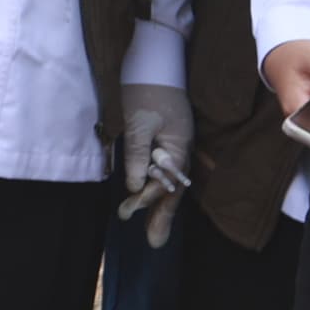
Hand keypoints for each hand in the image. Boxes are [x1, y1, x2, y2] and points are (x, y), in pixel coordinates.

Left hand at [119, 83, 195, 244]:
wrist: (155, 64)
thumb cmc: (146, 91)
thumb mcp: (139, 123)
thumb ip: (137, 155)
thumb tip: (133, 187)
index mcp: (178, 148)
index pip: (164, 183)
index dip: (147, 200)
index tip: (128, 212)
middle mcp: (181, 152)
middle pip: (173, 190)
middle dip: (163, 216)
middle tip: (155, 244)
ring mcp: (176, 148)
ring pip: (171, 184)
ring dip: (162, 207)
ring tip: (156, 234)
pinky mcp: (166, 143)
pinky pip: (166, 173)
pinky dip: (160, 190)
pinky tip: (154, 202)